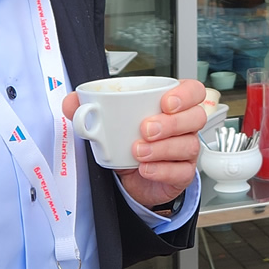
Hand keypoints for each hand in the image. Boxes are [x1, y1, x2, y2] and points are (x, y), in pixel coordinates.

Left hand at [62, 79, 205, 207]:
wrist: (130, 177)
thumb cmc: (128, 142)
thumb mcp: (109, 123)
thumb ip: (89, 109)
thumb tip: (72, 102)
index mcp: (173, 105)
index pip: (194, 91)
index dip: (185, 95)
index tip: (165, 102)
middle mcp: (185, 126)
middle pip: (196, 117)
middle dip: (171, 123)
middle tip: (145, 129)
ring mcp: (186, 150)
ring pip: (189, 144)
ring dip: (163, 148)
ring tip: (138, 151)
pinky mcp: (182, 174)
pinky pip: (182, 171)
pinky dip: (162, 170)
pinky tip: (145, 169)